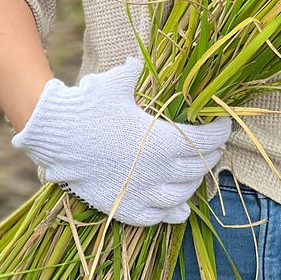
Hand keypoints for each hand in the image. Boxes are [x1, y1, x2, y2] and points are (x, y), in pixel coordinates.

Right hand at [11, 57, 230, 225]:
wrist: (57, 138)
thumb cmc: (89, 107)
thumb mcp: (116, 83)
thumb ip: (132, 73)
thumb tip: (134, 62)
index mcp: (164, 140)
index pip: (206, 140)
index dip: (219, 132)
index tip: (222, 125)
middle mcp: (159, 170)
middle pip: (199, 167)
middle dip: (209, 154)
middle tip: (211, 145)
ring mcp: (142, 192)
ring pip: (183, 193)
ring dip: (194, 182)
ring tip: (196, 171)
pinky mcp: (125, 208)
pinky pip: (157, 217)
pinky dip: (172, 213)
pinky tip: (180, 208)